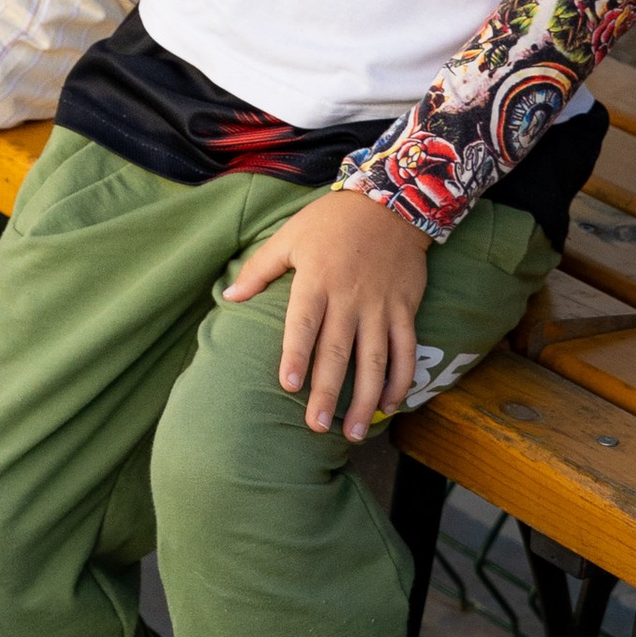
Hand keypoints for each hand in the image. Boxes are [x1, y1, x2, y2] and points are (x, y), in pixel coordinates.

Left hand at [223, 188, 432, 440]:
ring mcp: (380, 306)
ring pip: (375, 359)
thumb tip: (229, 298)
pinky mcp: (405, 309)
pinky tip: (391, 405)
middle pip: (338, 351)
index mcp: (316, 280)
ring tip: (352, 432)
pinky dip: (401, 380)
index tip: (287, 385)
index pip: (303, 323)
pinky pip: (406, 350)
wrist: (390, 204)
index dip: (295, 354)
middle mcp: (349, 298)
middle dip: (328, 392)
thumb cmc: (330, 222)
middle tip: (316, 427)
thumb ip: (259, 269)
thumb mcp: (289, 237)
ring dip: (366, 399)